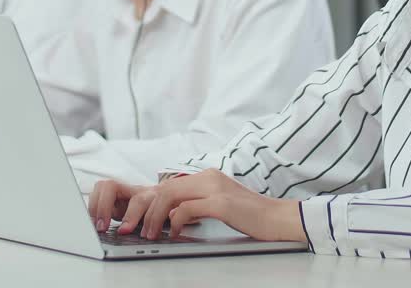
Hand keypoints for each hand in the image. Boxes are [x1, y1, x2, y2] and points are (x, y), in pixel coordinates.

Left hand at [90, 170, 304, 241]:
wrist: (278, 219)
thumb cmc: (249, 217)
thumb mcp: (218, 205)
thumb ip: (195, 204)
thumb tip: (170, 217)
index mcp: (205, 176)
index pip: (166, 185)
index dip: (146, 202)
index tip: (135, 220)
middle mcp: (207, 177)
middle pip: (162, 188)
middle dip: (142, 209)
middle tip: (132, 228)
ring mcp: (214, 188)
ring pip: (170, 195)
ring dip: (153, 217)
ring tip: (148, 233)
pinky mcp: (222, 203)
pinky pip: (187, 209)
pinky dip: (175, 222)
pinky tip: (175, 232)